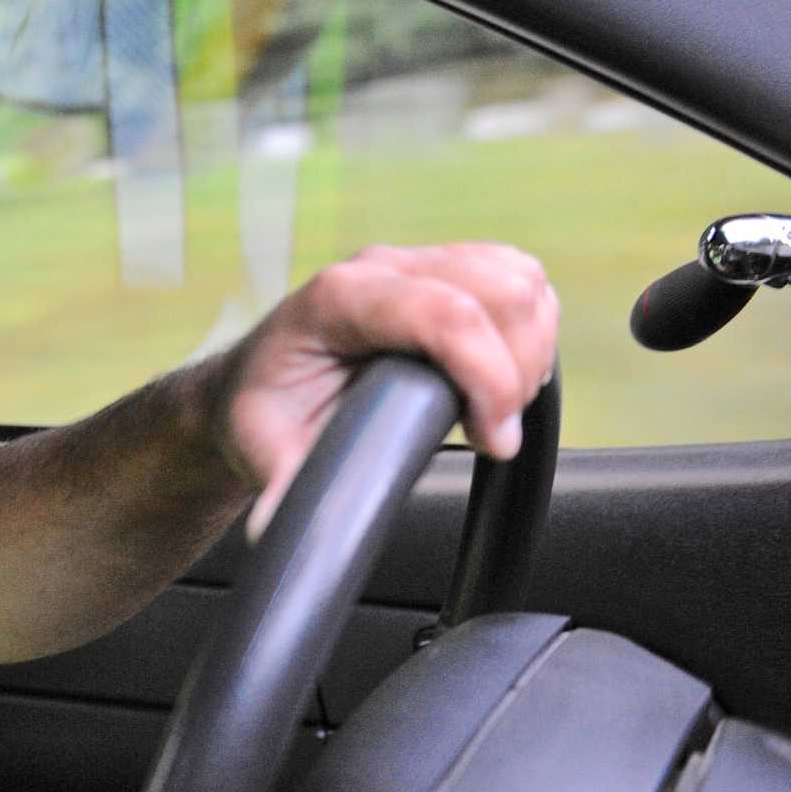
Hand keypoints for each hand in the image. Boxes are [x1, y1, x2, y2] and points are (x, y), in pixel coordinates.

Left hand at [216, 243, 559, 540]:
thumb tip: (272, 529)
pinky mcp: (446, 269)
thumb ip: (283, 487)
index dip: (490, 379)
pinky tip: (502, 374)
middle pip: (501, 291)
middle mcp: (381, 269)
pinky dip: (532, 327)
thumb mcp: (264, 450)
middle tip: (492, 431)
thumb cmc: (265, 407)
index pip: (446, 316)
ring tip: (496, 407)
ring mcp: (416, 262)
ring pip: (520, 281)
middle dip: (517, 370)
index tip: (494, 441)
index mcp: (338, 300)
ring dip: (530, 350)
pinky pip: (519, 279)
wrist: (259, 380)